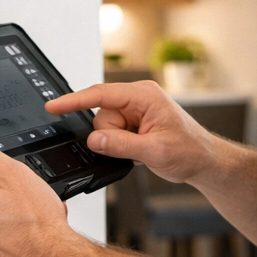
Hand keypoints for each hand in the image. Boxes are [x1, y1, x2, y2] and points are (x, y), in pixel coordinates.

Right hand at [45, 80, 217, 183]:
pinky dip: (121, 146)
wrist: (204, 161)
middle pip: (101, 116)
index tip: (53, 106)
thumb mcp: (156, 151)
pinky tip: (139, 149)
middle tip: (136, 147)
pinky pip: (112, 135)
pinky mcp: (133, 123)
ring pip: (104, 128)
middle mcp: (137, 99)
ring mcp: (135, 111)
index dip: (74, 101)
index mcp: (144, 96)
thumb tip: (95, 139)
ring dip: (118, 143)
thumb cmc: (190, 150)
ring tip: (142, 149)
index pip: (101, 95)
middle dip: (111, 136)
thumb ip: (122, 145)